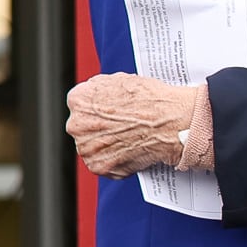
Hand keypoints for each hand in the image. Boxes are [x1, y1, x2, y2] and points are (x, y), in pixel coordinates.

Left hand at [67, 74, 212, 178]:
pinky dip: (115, 162)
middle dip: (98, 129)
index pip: (80, 106)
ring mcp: (86, 147)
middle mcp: (77, 124)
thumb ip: (101, 89)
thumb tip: (99, 96)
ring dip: (105, 146)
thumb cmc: (151, 101)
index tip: (107, 114)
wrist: (170, 123)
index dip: (96, 110)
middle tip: (119, 127)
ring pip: (92, 147)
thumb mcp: (120, 80)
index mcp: (78, 100)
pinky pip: (103, 165)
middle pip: (83, 127)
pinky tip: (129, 151)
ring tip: (127, 140)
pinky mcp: (98, 166)